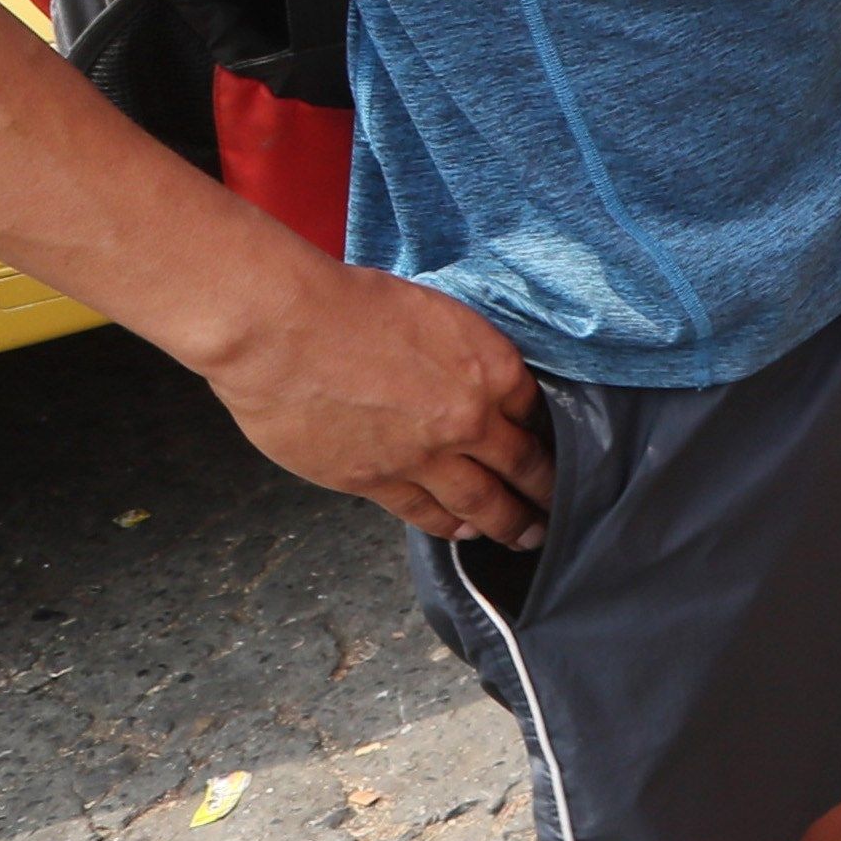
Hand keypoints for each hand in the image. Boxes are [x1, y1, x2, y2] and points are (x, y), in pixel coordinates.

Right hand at [198, 258, 550, 545]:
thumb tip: (473, 380)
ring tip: (525, 536)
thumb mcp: (435, 313)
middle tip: (558, 508)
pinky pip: (425, 513)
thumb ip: (464, 355)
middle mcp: (468, 418)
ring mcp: (423, 456)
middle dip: (544, 491)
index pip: (537, 410)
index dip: (547, 434)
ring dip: (510, 524)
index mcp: (490, 367)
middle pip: (522, 464)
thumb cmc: (349, 304)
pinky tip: (465, 531)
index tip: (553, 449)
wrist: (283, 329)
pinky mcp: (375, 481)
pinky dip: (450, 526)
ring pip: (482, 502)